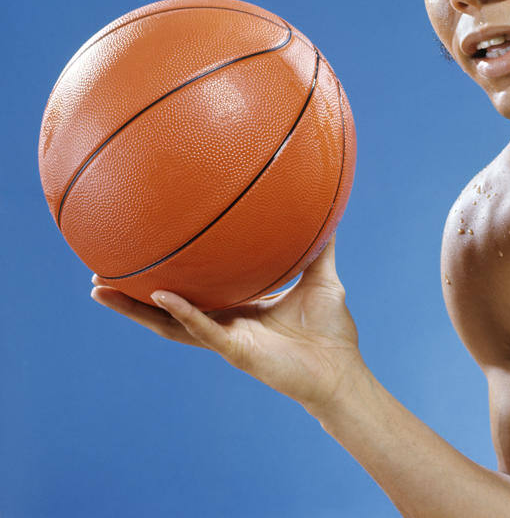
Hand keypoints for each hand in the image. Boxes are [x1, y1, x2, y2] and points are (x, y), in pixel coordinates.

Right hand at [91, 236, 362, 413]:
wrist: (341, 371)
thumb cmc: (331, 331)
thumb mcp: (321, 278)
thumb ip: (320, 247)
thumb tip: (328, 205)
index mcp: (240, 308)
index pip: (195, 292)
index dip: (168, 278)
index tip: (146, 255)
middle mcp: (225, 324)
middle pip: (167, 309)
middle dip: (132, 295)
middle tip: (99, 274)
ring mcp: (226, 338)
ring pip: (170, 322)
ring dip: (136, 308)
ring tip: (102, 289)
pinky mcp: (236, 350)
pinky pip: (203, 329)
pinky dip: (182, 312)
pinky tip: (161, 295)